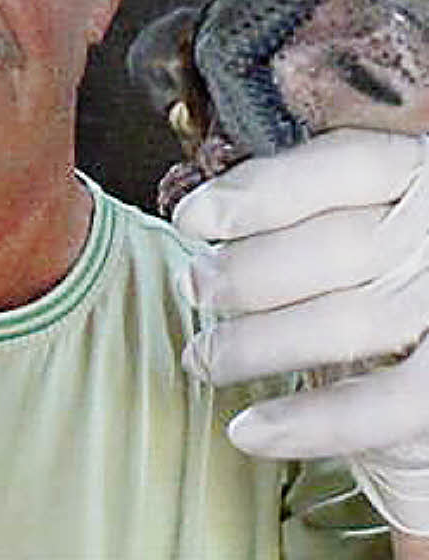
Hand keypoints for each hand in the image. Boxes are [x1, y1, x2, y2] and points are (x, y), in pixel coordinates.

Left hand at [174, 129, 428, 535]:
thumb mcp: (364, 210)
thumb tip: (214, 222)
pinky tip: (249, 430)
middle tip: (194, 286)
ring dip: (258, 344)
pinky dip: (309, 422)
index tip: (191, 218)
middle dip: (248, 272)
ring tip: (204, 357)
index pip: (342, 166)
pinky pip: (385, 407)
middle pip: (337, 248)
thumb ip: (311, 206)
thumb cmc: (384, 260)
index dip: (259, 192)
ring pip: (349, 322)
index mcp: (417, 175)